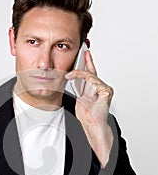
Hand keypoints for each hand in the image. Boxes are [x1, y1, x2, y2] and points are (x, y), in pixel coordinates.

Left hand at [65, 50, 113, 166]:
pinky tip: (76, 79)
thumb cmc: (87, 115)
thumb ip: (79, 88)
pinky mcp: (106, 92)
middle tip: (84, 49)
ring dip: (79, 74)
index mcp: (94, 89)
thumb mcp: (79, 98)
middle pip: (92, 71)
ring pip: (91, 76)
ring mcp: (105, 89)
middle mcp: (101, 87)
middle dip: (87, 60)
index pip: (90, 72)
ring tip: (69, 74)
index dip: (87, 62)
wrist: (92, 125)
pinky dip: (84, 79)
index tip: (84, 52)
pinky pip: (94, 81)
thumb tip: (69, 80)